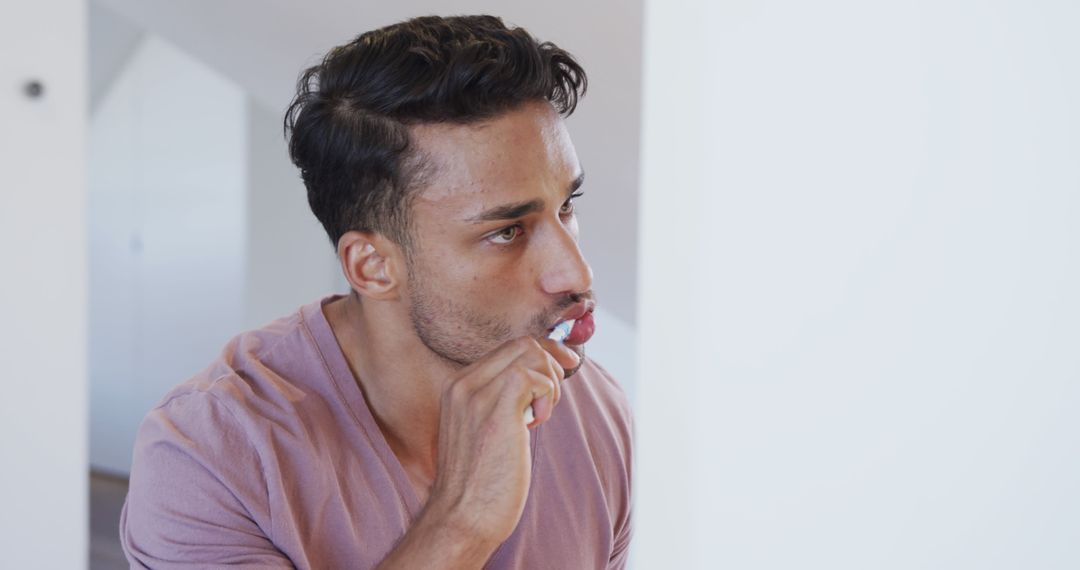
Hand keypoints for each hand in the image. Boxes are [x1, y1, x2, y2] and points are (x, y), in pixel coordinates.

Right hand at [427, 336, 580, 547]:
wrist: (460, 518)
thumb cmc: (478, 485)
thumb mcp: (484, 432)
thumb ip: (501, 404)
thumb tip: (537, 386)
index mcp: (458, 388)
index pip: (507, 349)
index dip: (542, 352)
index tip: (564, 364)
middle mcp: (463, 384)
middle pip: (521, 345)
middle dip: (552, 363)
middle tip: (556, 395)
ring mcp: (477, 393)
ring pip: (532, 355)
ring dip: (550, 383)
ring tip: (539, 417)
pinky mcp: (497, 408)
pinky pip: (536, 377)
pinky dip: (548, 396)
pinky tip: (536, 424)